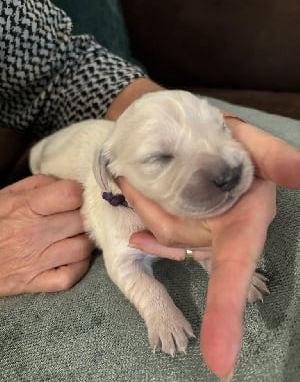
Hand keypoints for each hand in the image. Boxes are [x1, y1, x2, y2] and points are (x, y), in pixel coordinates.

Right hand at [0, 174, 93, 295]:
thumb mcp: (7, 195)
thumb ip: (39, 184)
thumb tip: (68, 184)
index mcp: (25, 208)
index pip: (71, 195)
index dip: (80, 193)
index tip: (78, 197)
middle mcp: (33, 234)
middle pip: (82, 222)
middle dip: (85, 217)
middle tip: (79, 217)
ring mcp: (36, 261)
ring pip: (82, 248)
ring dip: (84, 240)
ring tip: (76, 235)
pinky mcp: (35, 283)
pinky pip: (71, 276)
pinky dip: (78, 267)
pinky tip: (73, 257)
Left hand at [118, 118, 299, 378]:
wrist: (206, 135)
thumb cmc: (237, 143)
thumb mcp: (259, 148)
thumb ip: (279, 162)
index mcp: (245, 226)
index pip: (234, 270)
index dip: (226, 312)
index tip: (220, 362)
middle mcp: (224, 237)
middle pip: (181, 242)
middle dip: (157, 216)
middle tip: (131, 178)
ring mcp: (203, 234)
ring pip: (167, 236)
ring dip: (146, 213)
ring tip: (130, 184)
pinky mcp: (185, 227)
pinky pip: (162, 238)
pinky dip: (148, 232)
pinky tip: (138, 233)